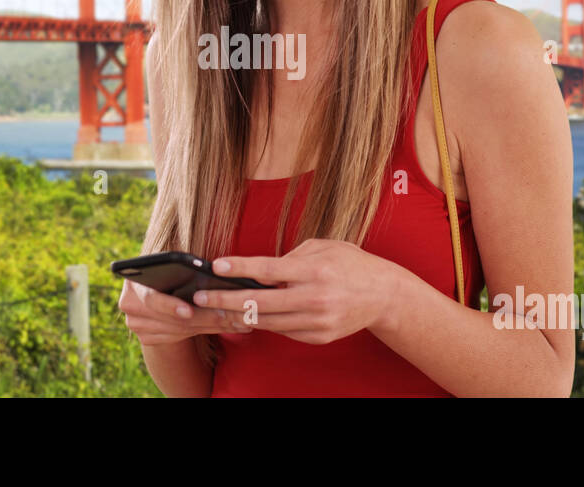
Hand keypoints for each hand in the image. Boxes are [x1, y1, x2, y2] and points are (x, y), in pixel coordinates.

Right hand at [117, 279, 253, 345]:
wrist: (152, 287)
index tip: (188, 312)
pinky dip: (207, 330)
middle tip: (233, 315)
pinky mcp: (147, 338)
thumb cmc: (166, 268)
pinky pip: (182, 336)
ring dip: (214, 325)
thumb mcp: (168, 263)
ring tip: (240, 320)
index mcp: (133, 284)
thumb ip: (179, 266)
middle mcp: (130, 307)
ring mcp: (137, 326)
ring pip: (182, 330)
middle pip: (172, 319)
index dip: (170, 306)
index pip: (151, 298)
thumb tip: (206, 268)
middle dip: (206, 316)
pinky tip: (229, 325)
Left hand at [192, 238, 401, 344]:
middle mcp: (314, 298)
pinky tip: (249, 315)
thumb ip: (291, 257)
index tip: (215, 266)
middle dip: (224, 300)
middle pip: (259, 302)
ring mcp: (316, 321)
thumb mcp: (323, 247)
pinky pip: (283, 330)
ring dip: (238, 315)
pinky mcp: (318, 337)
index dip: (239, 268)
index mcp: (314, 270)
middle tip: (200, 297)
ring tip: (216, 307)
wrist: (383, 295)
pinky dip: (265, 322)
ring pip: (267, 321)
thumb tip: (260, 270)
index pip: (268, 270)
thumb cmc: (350, 264)